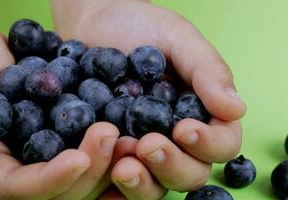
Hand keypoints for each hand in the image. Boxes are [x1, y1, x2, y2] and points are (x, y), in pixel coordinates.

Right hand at [0, 12, 121, 199]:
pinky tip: (121, 126)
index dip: (49, 178)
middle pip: (51, 187)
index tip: (80, 159)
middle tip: (111, 135)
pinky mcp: (49, 136)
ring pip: (72, 175)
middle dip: (85, 167)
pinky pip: (77, 149)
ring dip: (102, 159)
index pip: (13, 185)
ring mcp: (29, 152)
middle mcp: (5, 163)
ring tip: (125, 134)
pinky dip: (101, 144)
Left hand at [53, 0, 245, 197]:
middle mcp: (175, 138)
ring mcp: (142, 149)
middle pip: (191, 175)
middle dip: (173, 166)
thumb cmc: (138, 26)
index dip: (209, 144)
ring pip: (156, 187)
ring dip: (143, 182)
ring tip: (122, 165)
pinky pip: (119, 181)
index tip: (184, 129)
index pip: (222, 144)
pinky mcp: (111, 153)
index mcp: (200, 113)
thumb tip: (236, 109)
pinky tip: (102, 165)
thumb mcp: (177, 37)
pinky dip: (113, 180)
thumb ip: (208, 70)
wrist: (91, 25)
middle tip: (147, 145)